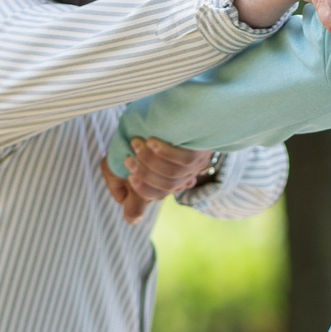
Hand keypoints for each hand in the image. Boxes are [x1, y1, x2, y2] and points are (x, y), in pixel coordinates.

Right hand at [97, 136, 213, 225]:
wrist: (178, 110)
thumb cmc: (149, 139)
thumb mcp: (136, 167)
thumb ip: (133, 194)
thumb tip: (132, 221)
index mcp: (170, 182)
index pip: (157, 195)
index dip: (143, 190)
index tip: (129, 176)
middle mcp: (186, 175)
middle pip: (166, 186)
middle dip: (144, 173)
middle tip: (127, 158)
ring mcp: (196, 163)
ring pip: (173, 173)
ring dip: (150, 160)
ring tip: (136, 144)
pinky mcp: (202, 150)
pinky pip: (185, 158)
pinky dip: (166, 151)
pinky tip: (153, 141)